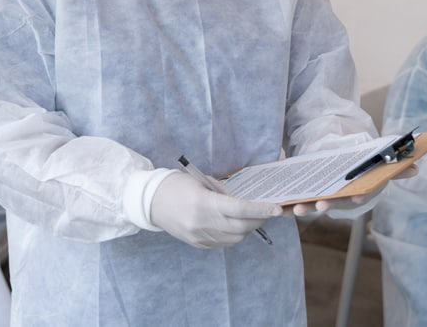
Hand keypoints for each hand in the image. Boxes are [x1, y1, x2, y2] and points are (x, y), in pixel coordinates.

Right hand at [150, 172, 281, 248]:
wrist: (150, 202)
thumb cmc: (176, 185)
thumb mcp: (201, 182)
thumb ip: (223, 193)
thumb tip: (244, 201)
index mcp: (204, 204)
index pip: (239, 209)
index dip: (260, 210)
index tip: (276, 209)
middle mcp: (202, 223)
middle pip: (241, 226)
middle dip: (259, 219)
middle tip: (268, 211)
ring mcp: (200, 236)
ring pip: (235, 238)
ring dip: (248, 228)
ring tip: (253, 217)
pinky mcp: (198, 244)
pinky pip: (224, 243)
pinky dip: (235, 235)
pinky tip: (236, 225)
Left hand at [290, 165, 417, 217]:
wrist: (337, 154)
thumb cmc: (359, 161)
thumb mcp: (375, 161)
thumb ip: (394, 168)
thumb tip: (415, 168)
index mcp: (356, 191)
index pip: (358, 196)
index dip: (356, 197)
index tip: (355, 198)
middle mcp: (339, 198)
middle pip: (333, 203)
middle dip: (326, 205)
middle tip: (320, 205)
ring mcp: (320, 198)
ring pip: (312, 205)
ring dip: (304, 208)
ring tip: (296, 208)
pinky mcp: (303, 195)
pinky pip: (293, 202)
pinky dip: (285, 206)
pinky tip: (277, 207)